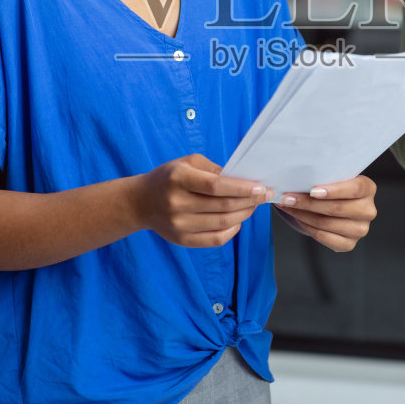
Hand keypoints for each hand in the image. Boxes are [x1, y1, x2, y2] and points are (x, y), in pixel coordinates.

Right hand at [135, 154, 271, 247]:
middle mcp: (177, 202)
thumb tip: (242, 180)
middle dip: (249, 201)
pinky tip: (238, 221)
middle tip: (264, 196)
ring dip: (244, 215)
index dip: (241, 188)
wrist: (140, 202)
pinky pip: (215, 239)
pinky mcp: (181, 240)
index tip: (261, 188)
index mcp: (178, 178)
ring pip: (222, 223)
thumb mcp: (187, 163)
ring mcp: (178, 224)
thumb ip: (214, 169)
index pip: (216, 186)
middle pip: (222, 206)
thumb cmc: (168, 178)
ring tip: (252, 206)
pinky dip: (232, 230)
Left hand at [276, 175, 376, 251]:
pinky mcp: (349, 244)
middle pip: (336, 208)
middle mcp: (368, 210)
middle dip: (307, 203)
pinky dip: (306, 227)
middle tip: (287, 198)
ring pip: (326, 223)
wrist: (337, 206)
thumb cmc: (333, 187)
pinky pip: (324, 237)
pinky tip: (297, 218)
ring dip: (302, 214)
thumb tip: (297, 178)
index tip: (312, 190)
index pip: (354, 189)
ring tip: (288, 206)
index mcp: (368, 189)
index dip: (334, 190)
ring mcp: (360, 229)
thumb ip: (324, 176)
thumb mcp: (334, 177)